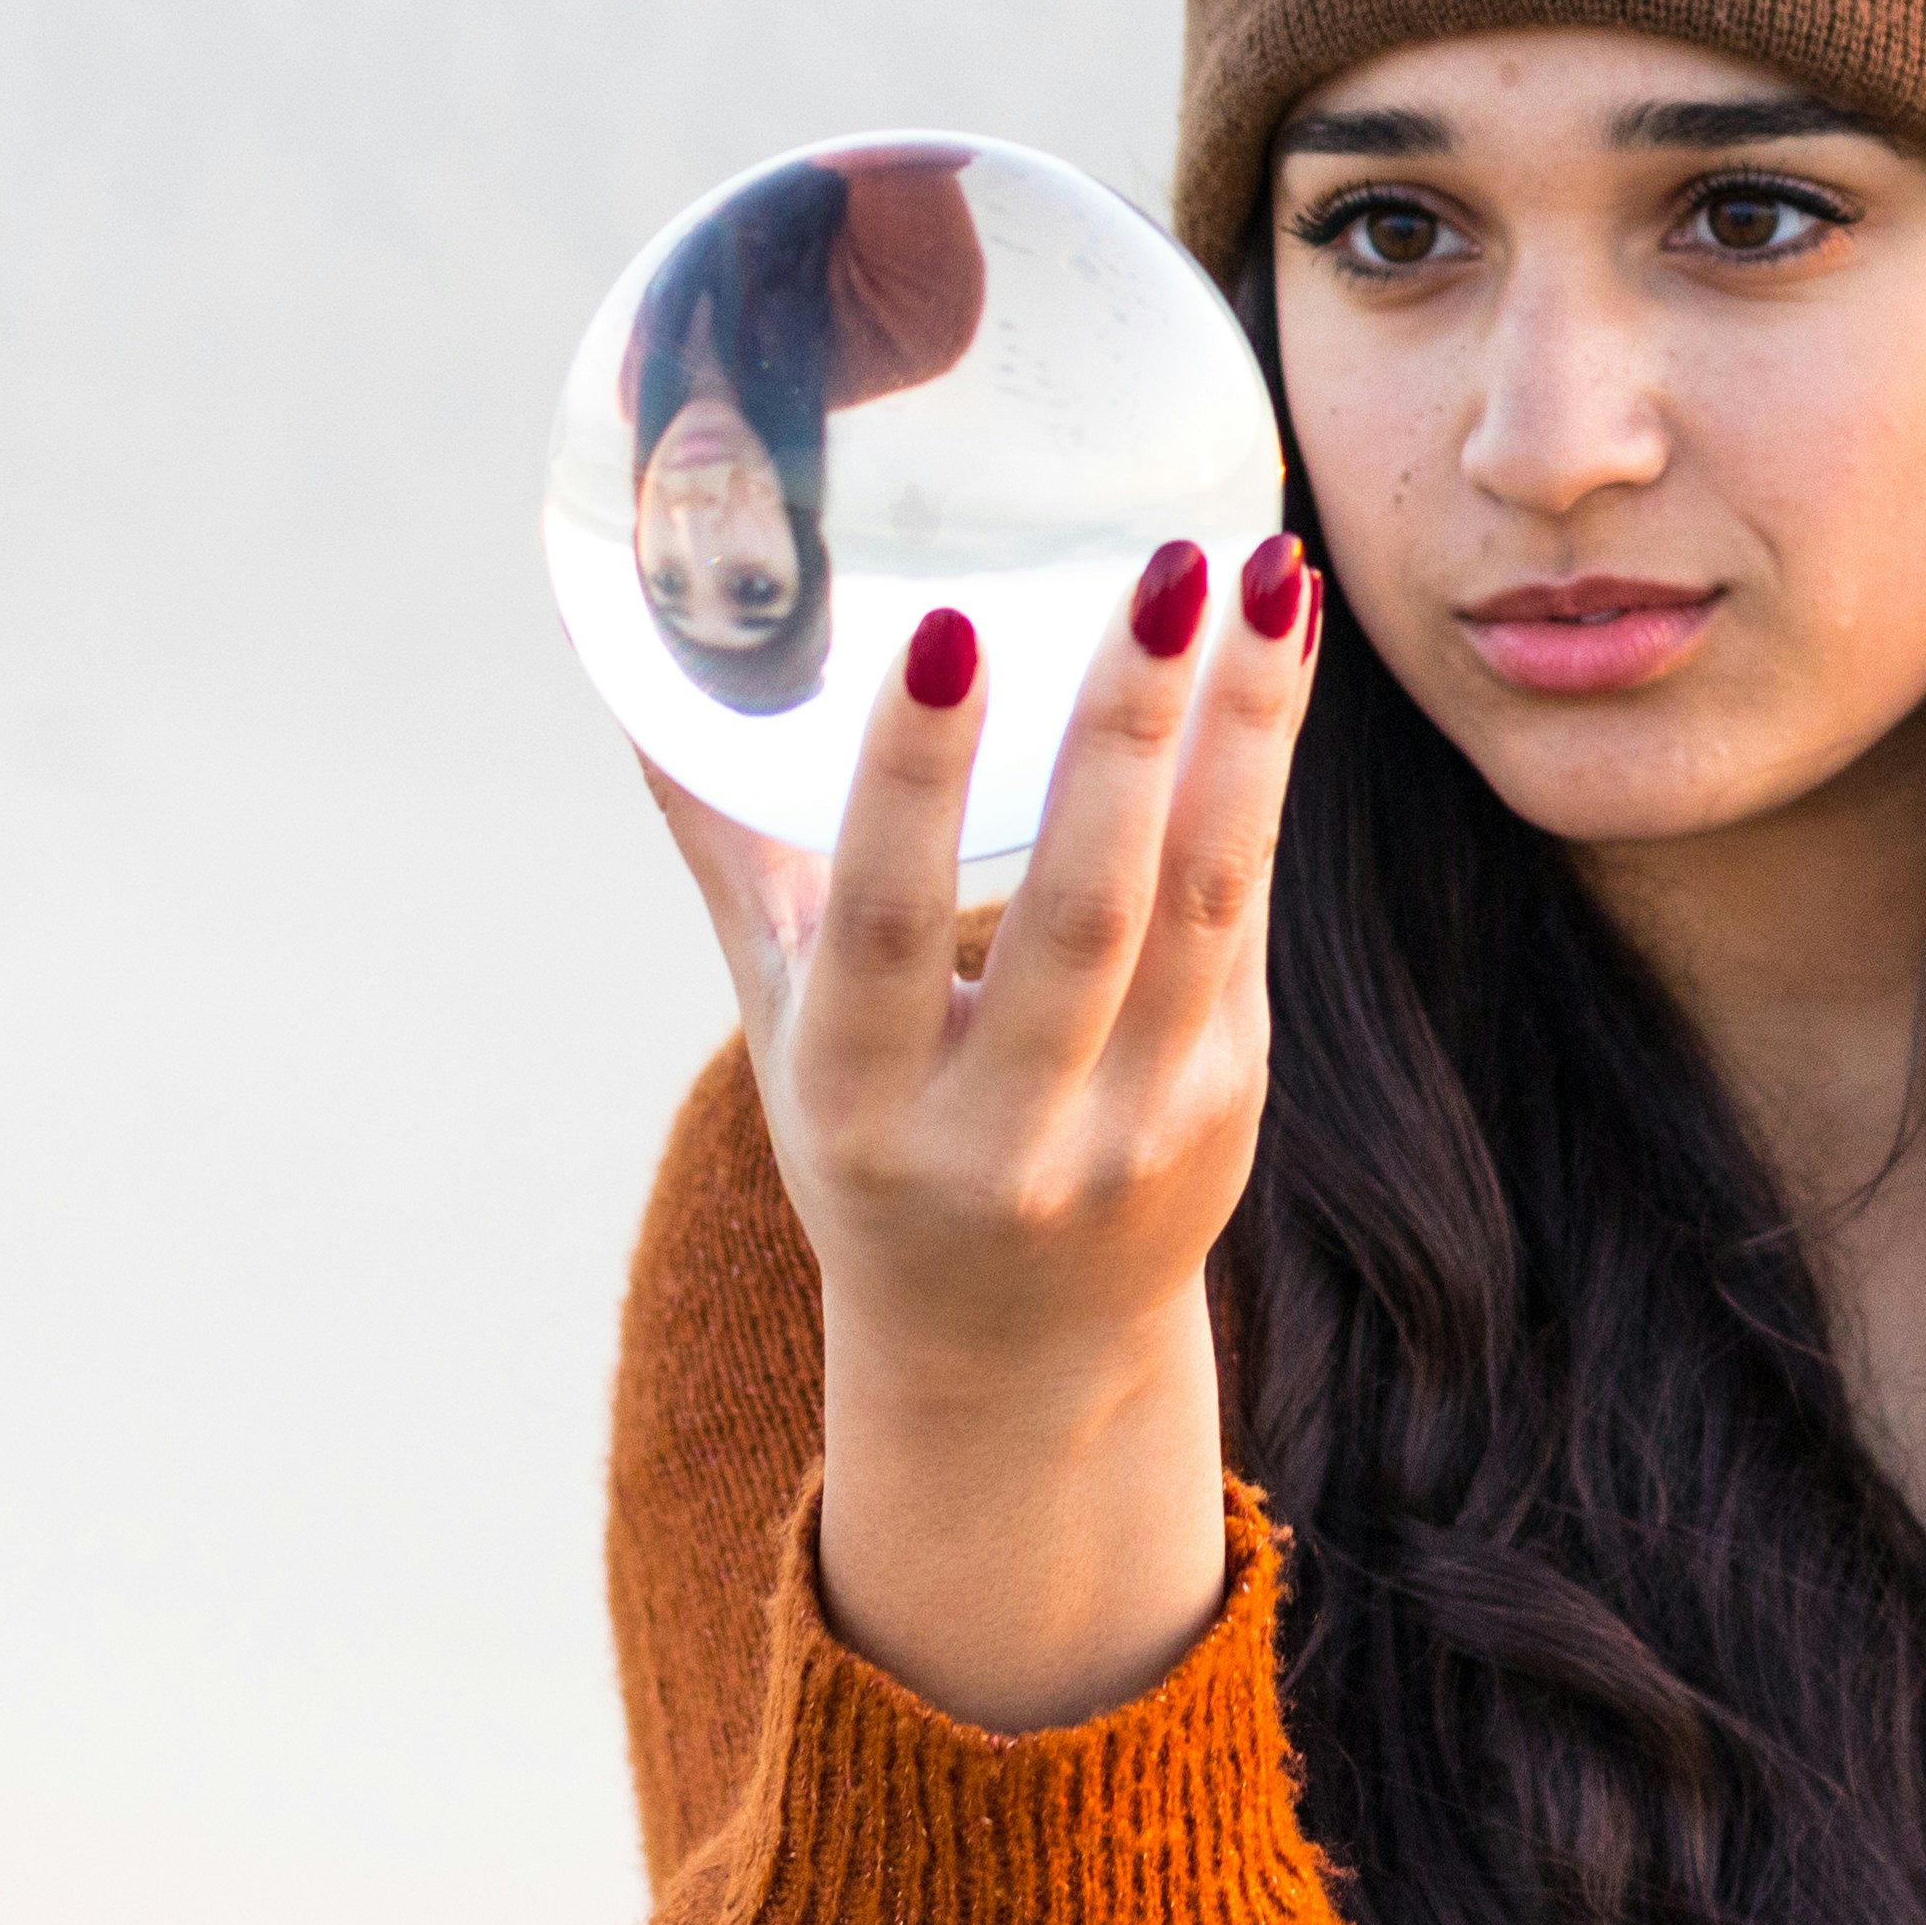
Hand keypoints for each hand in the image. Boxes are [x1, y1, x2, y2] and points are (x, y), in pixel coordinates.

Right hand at [645, 531, 1321, 1726]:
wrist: (1010, 1355)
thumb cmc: (875, 1143)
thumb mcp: (784, 1033)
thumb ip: (739, 859)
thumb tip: (646, 679)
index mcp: (858, 1101)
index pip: (887, 926)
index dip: (915, 782)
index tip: (949, 630)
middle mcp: (999, 1129)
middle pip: (1080, 912)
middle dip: (1122, 730)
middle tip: (1161, 569)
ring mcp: (1130, 1126)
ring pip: (1201, 907)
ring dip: (1242, 733)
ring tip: (1266, 580)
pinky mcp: (1225, 1105)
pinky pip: (1250, 921)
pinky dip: (1265, 784)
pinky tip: (1279, 660)